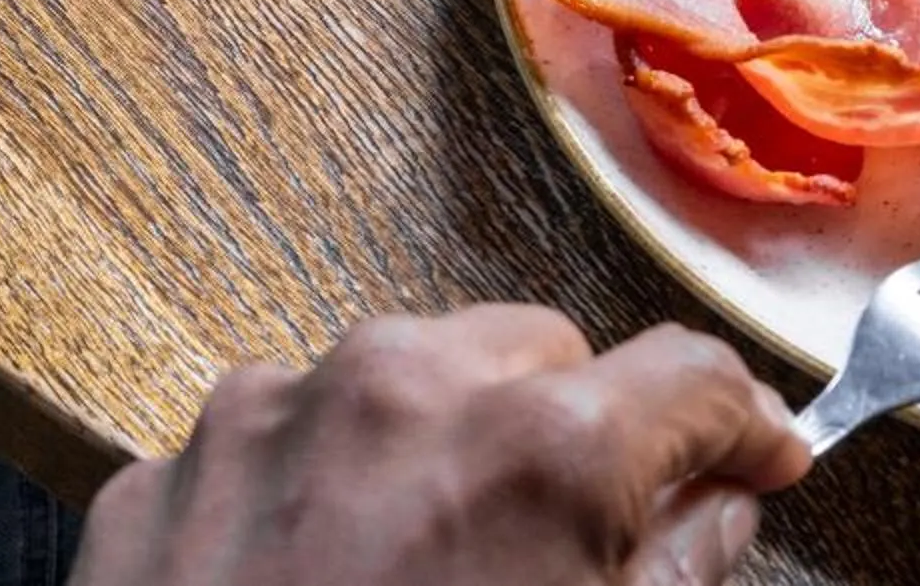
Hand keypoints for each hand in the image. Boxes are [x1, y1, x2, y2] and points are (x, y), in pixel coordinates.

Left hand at [72, 307, 810, 585]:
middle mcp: (402, 388)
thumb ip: (676, 573)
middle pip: (538, 356)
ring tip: (420, 569)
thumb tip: (715, 507)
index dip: (739, 426)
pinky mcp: (163, 474)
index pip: (690, 377)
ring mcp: (267, 419)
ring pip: (399, 379)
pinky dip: (309, 497)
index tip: (756, 460)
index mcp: (540, 447)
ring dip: (434, 447)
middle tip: (564, 539)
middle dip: (568, 430)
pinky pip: (277, 445)